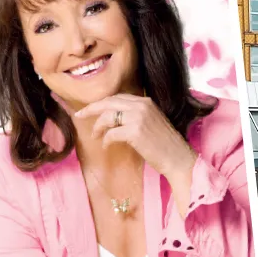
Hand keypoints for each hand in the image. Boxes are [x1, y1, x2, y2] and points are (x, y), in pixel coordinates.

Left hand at [74, 94, 196, 180]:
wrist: (178, 158)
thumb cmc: (164, 144)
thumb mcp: (150, 122)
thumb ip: (134, 115)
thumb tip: (112, 118)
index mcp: (145, 101)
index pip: (116, 98)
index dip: (101, 104)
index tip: (89, 110)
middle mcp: (141, 105)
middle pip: (108, 102)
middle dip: (91, 109)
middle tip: (79, 116)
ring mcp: (138, 117)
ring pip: (107, 116)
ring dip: (98, 127)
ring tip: (95, 136)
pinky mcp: (135, 131)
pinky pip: (111, 133)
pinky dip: (106, 140)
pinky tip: (106, 145)